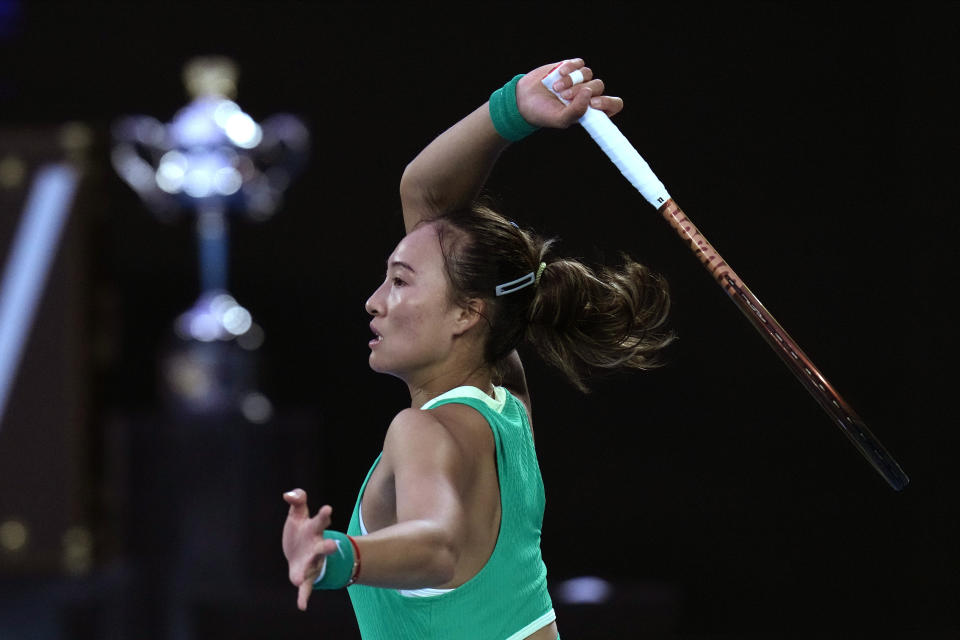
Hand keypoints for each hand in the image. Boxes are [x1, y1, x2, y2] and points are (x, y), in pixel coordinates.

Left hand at [282, 489, 340, 610]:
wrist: (298, 552)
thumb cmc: (300, 530)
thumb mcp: (297, 513)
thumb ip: (297, 499)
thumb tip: (288, 495)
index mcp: (314, 529)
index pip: (320, 520)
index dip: (324, 515)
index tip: (327, 509)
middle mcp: (316, 546)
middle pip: (324, 545)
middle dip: (328, 546)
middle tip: (332, 545)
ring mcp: (312, 561)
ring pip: (315, 565)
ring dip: (314, 569)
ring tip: (303, 579)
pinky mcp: (304, 575)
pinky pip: (306, 586)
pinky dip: (304, 595)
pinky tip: (302, 606)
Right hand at [516, 58, 623, 128]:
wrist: (524, 100)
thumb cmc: (543, 113)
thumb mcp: (560, 119)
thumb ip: (577, 111)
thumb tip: (589, 93)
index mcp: (590, 110)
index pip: (614, 105)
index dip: (609, 102)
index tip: (593, 104)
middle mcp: (588, 94)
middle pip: (599, 86)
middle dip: (581, 91)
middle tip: (564, 97)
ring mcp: (579, 80)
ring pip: (588, 73)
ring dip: (572, 81)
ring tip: (556, 89)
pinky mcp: (570, 67)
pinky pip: (578, 63)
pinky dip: (569, 68)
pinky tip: (558, 74)